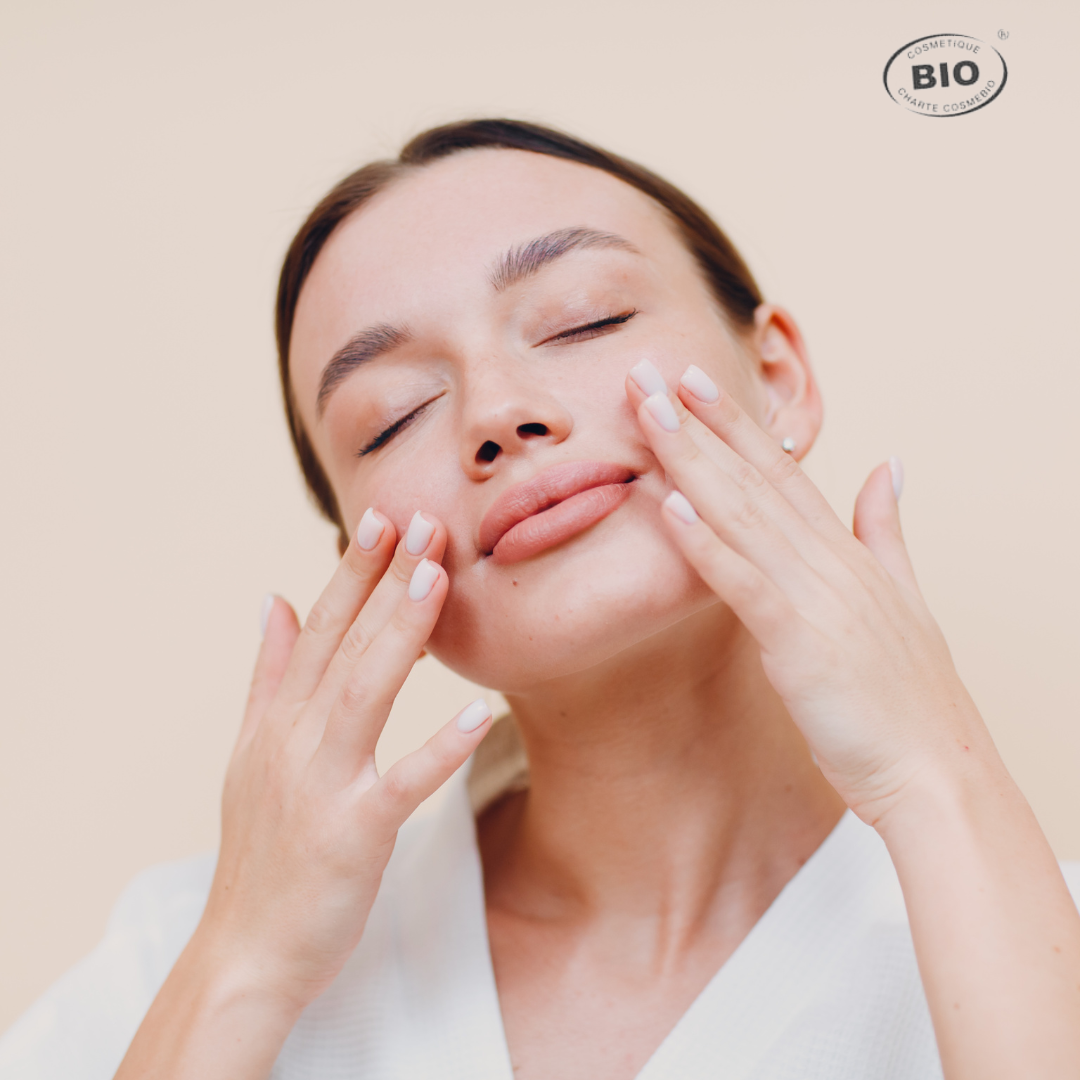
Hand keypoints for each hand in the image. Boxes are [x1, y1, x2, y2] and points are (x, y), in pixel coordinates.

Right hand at [194, 509, 491, 1008]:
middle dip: (384, 578)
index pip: (319, 627)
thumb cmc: (260, 850)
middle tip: (422, 518)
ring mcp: (322, 784)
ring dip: (400, 632)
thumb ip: (268, 674)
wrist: (245, 951)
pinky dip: (439, 749)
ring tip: (436, 577)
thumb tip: (273, 598)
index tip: (381, 516)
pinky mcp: (354, 833)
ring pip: (365, 692)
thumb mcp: (249, 752)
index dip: (351, 570)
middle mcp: (295, 740)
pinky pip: (402, 784)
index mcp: (277, 719)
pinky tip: (479, 713)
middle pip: (345, 644)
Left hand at [626, 360, 993, 825]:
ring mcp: (817, 597)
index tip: (693, 380)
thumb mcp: (904, 597)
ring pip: (743, 514)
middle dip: (698, 422)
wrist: (937, 773)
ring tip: (648, 413)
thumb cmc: (909, 697)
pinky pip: (745, 584)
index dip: (735, 422)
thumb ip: (886, 528)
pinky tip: (669, 507)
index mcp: (845, 551)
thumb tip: (889, 463)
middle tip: (648, 371)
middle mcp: (829, 561)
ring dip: (691, 461)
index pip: (780, 469)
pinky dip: (706, 544)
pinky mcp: (801, 642)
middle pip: (753, 477)